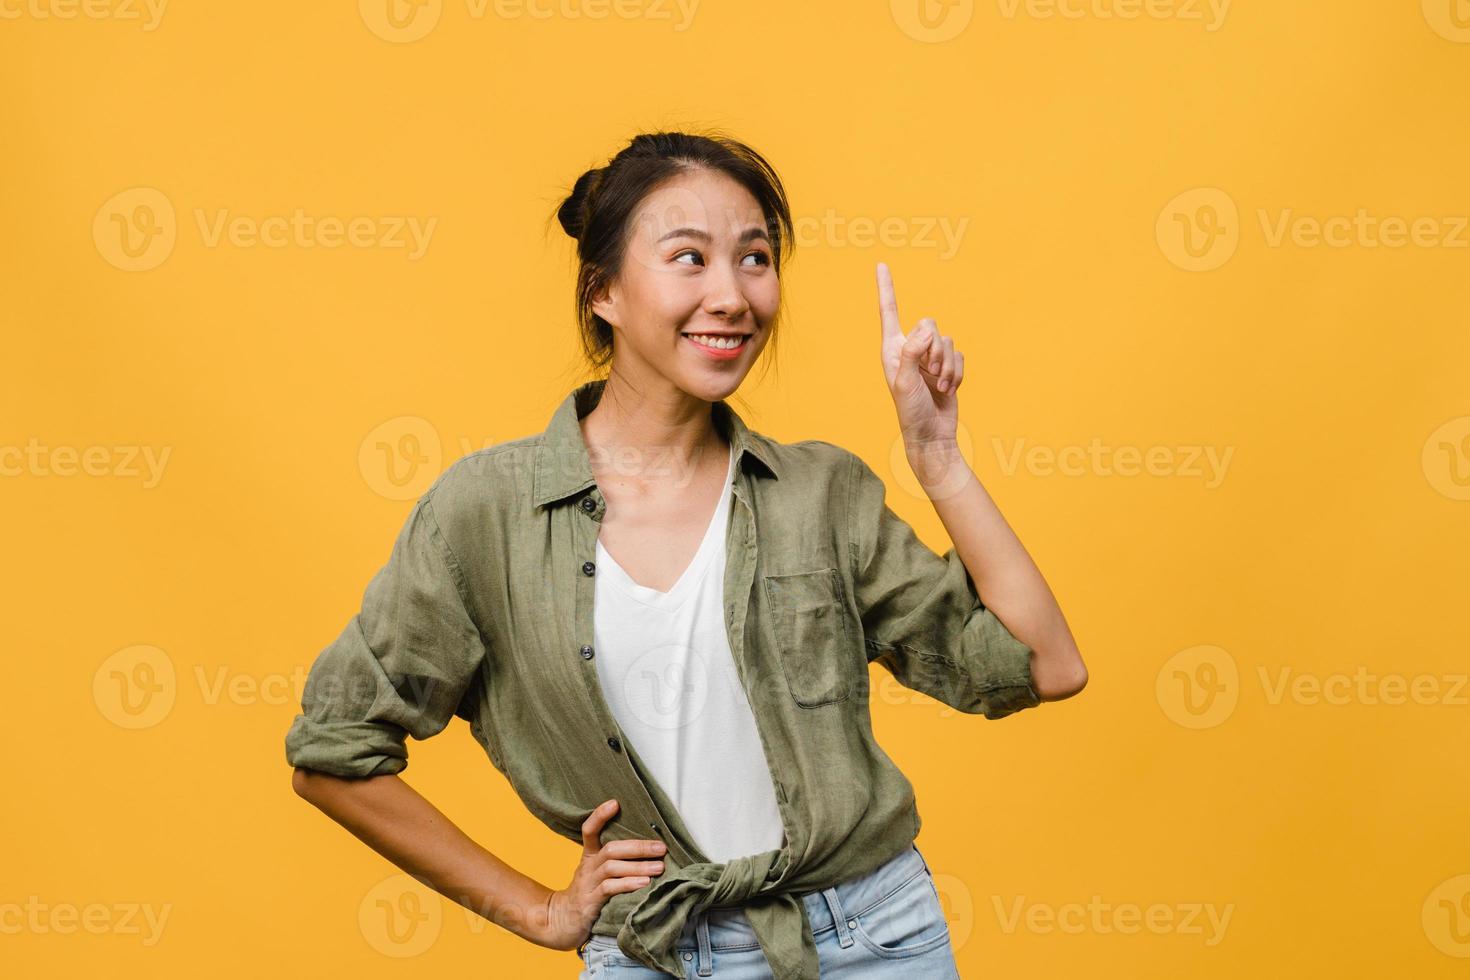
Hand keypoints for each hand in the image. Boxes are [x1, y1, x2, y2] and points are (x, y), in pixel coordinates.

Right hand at [538, 798, 667, 950]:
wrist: (562, 922)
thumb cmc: (588, 895)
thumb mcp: (597, 874)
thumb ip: (616, 861)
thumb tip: (650, 850)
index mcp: (589, 856)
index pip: (589, 830)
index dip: (599, 816)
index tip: (615, 803)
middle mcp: (588, 867)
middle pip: (611, 849)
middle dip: (638, 847)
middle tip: (661, 847)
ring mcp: (588, 884)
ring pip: (612, 868)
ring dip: (638, 866)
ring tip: (659, 868)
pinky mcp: (590, 902)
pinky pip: (609, 889)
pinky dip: (628, 884)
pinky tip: (644, 883)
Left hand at [875, 262, 966, 490]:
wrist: (931, 435)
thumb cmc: (910, 412)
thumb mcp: (904, 382)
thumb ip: (911, 353)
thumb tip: (926, 331)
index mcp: (892, 349)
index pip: (889, 313)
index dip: (887, 289)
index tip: (881, 265)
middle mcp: (910, 350)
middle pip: (930, 323)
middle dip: (934, 348)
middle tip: (930, 373)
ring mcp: (930, 358)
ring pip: (947, 341)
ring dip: (947, 365)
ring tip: (938, 385)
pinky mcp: (947, 367)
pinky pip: (960, 355)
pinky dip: (957, 372)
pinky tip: (948, 389)